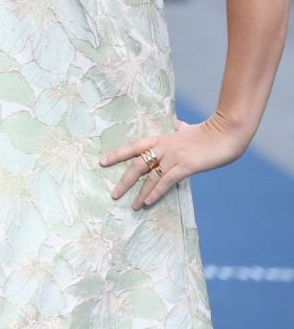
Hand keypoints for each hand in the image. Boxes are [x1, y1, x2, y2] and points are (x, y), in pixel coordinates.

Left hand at [103, 114, 250, 208]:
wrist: (226, 132)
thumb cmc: (210, 130)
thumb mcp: (189, 127)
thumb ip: (179, 127)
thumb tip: (177, 123)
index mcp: (162, 138)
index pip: (133, 146)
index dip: (117, 154)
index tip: (103, 162)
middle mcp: (163, 148)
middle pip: (136, 165)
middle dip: (124, 181)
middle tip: (114, 194)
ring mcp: (173, 157)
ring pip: (150, 176)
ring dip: (139, 193)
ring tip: (131, 205)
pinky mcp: (185, 166)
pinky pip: (166, 181)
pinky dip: (155, 192)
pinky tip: (148, 202)